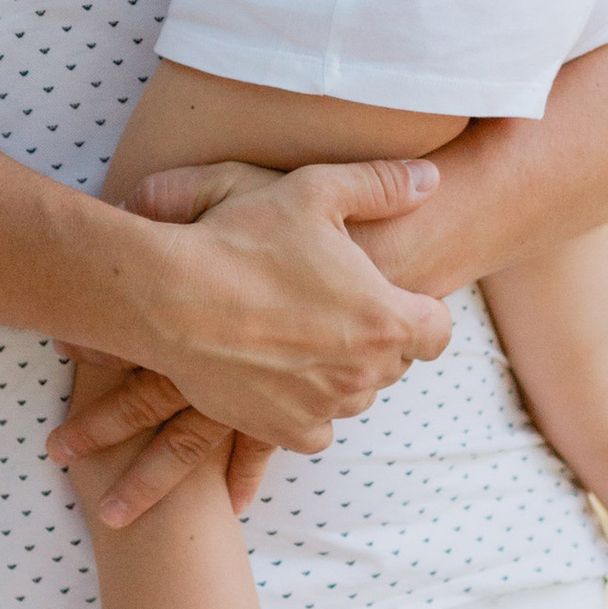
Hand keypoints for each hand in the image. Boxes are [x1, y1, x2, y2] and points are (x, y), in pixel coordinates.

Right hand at [96, 154, 450, 464]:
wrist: (170, 296)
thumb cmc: (242, 238)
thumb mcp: (313, 191)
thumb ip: (380, 184)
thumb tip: (428, 179)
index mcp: (384, 317)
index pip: (437, 331)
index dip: (420, 312)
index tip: (393, 299)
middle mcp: (363, 371)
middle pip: (395, 362)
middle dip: (375, 338)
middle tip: (334, 307)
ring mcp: (323, 405)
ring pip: (355, 395)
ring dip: (341, 372)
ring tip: (303, 336)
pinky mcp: (283, 429)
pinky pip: (317, 429)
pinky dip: (307, 407)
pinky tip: (282, 375)